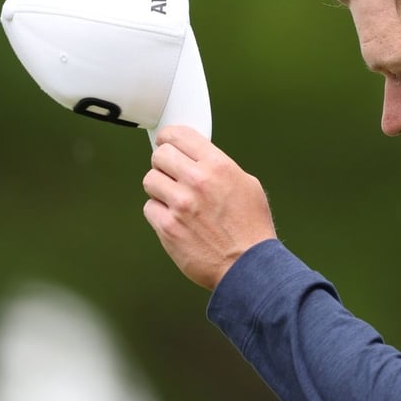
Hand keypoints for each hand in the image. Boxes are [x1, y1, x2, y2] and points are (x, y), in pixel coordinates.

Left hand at [142, 126, 277, 289]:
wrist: (248, 265)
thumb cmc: (251, 226)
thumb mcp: (246, 184)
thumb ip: (220, 167)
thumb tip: (197, 157)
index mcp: (218, 166)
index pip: (179, 135)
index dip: (168, 138)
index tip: (166, 143)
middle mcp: (198, 181)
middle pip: (159, 155)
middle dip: (164, 164)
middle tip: (171, 174)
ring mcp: (180, 204)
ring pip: (150, 180)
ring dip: (160, 189)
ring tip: (175, 200)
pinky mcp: (168, 227)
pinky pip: (150, 208)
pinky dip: (159, 213)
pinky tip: (176, 220)